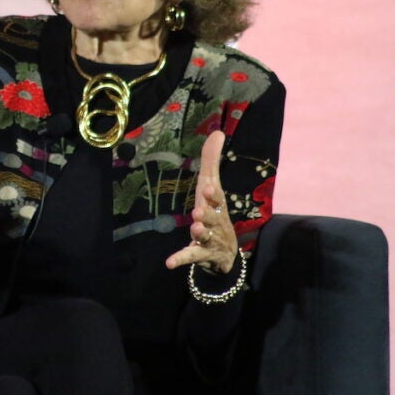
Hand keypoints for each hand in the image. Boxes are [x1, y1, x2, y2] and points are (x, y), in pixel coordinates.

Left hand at [165, 131, 238, 273]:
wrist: (225, 253)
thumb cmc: (215, 213)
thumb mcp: (212, 187)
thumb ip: (212, 161)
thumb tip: (217, 132)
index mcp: (216, 206)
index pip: (216, 198)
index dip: (213, 194)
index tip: (208, 188)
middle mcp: (216, 222)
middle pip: (213, 217)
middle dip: (208, 214)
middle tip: (199, 212)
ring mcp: (209, 239)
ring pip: (205, 236)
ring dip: (200, 233)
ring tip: (194, 228)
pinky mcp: (201, 254)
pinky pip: (190, 256)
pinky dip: (181, 259)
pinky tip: (169, 263)